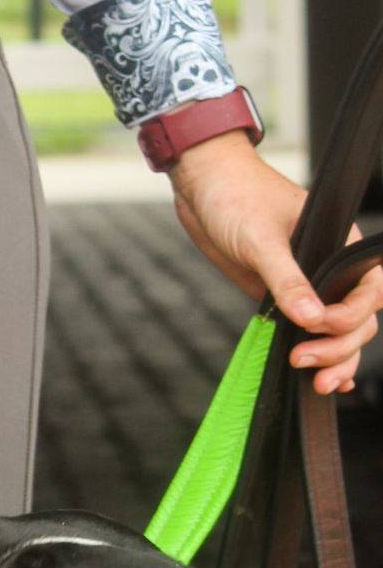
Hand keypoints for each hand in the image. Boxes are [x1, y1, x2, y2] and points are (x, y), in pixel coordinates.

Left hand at [169, 130, 382, 393]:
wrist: (202, 186)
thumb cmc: (236, 195)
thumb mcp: (260, 238)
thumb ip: (286, 279)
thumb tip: (312, 318)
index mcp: (341, 244)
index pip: (370, 290)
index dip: (353, 315)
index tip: (321, 326)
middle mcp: (331, 269)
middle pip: (359, 320)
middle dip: (339, 345)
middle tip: (304, 359)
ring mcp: (309, 287)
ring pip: (339, 332)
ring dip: (333, 359)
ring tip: (314, 381)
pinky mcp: (282, 299)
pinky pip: (309, 332)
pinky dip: (321, 355)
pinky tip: (324, 380)